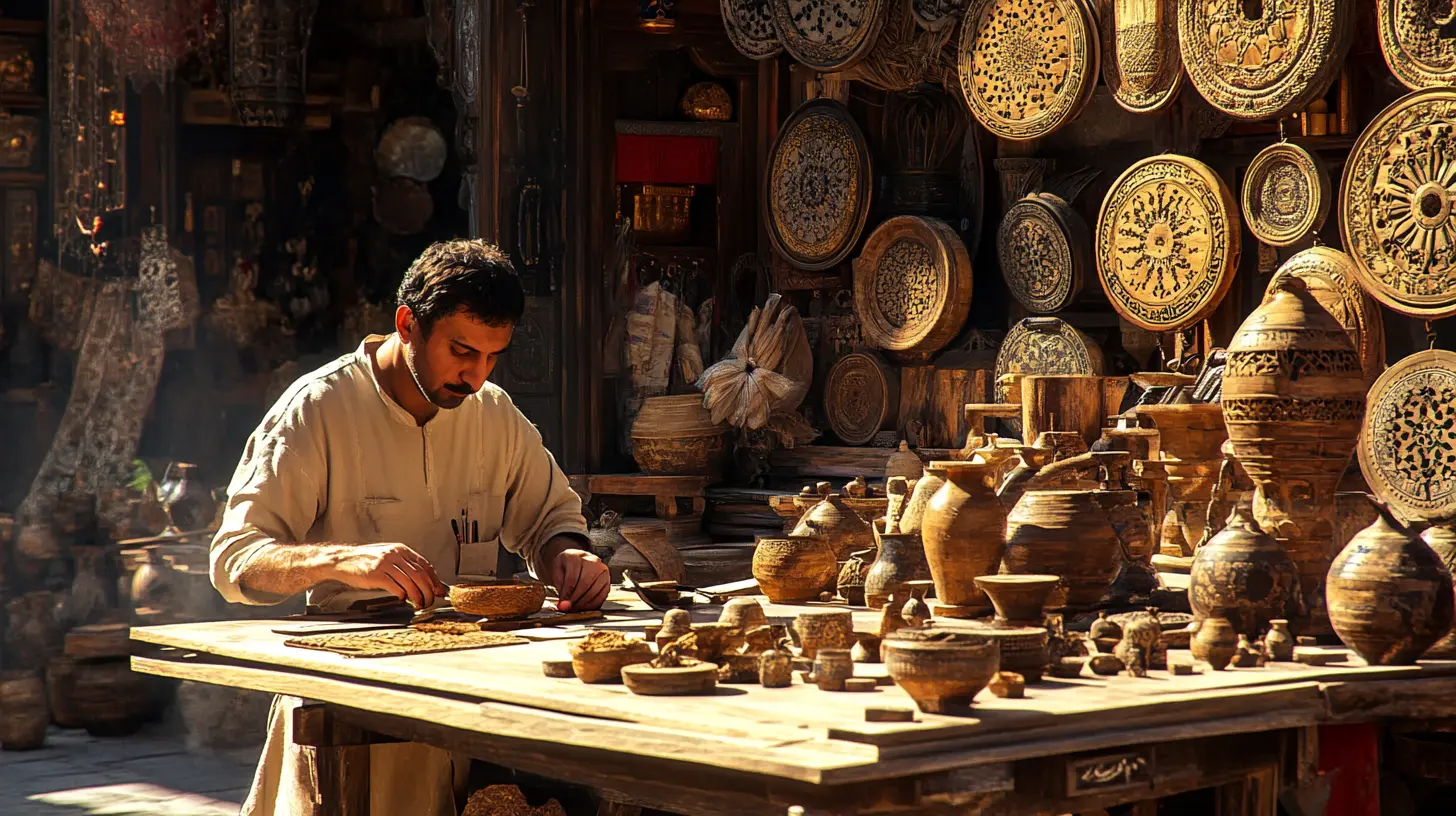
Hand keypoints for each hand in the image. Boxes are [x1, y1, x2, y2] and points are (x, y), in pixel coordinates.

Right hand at [329, 543, 446, 607]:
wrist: (342, 560)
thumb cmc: (365, 560)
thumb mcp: (387, 556)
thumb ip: (403, 564)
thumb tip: (423, 580)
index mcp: (400, 549)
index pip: (425, 565)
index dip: (435, 580)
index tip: (440, 590)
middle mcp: (394, 555)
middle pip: (420, 575)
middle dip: (429, 591)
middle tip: (430, 601)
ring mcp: (385, 564)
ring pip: (410, 582)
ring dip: (417, 596)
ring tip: (419, 604)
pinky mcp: (375, 575)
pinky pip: (395, 587)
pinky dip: (402, 595)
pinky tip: (401, 598)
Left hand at [551, 549, 608, 611]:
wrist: (576, 562)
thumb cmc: (566, 568)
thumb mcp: (558, 574)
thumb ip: (561, 588)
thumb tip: (564, 605)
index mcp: (575, 556)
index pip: (572, 577)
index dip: (567, 593)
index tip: (562, 603)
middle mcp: (591, 560)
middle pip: (585, 583)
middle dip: (576, 599)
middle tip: (569, 608)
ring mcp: (602, 569)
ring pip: (594, 590)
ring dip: (584, 603)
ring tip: (575, 608)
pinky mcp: (607, 579)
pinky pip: (602, 594)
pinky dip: (593, 604)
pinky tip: (585, 607)